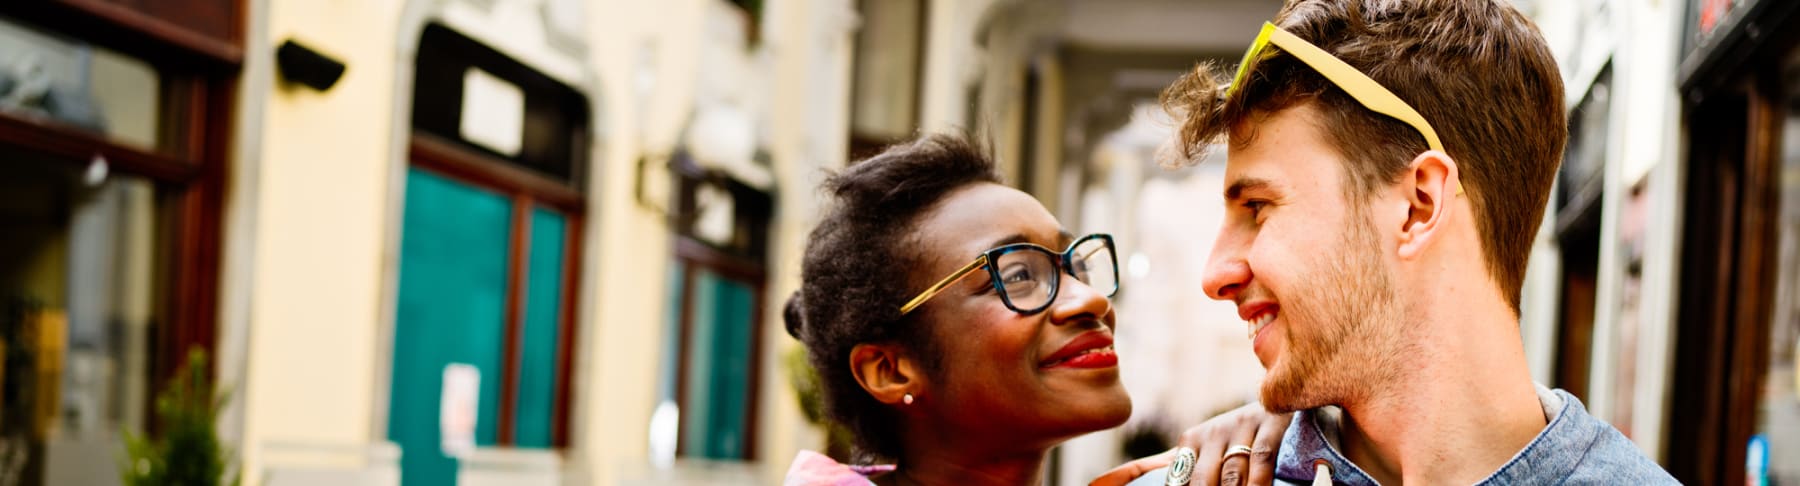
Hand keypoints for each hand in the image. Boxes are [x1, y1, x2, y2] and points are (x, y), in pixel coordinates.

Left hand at [1089, 403, 1292, 485]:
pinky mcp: (1270, 425)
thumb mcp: (1198, 452)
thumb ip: (1157, 469)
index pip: (1174, 479)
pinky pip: (1260, 458)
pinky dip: (1258, 481)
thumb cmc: (1232, 438)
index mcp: (1190, 441)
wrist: (1276, 400)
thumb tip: (1100, 483)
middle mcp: (1212, 432)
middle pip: (1202, 480)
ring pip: (1232, 473)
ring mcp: (1241, 427)